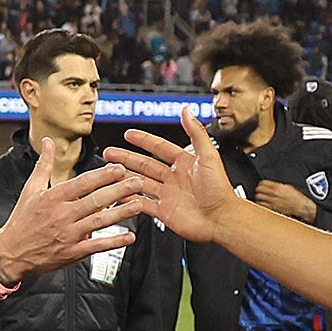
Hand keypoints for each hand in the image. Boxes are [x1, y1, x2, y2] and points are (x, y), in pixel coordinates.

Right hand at [0, 136, 153, 285]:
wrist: (10, 253)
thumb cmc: (22, 221)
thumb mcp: (30, 190)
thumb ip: (44, 164)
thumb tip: (48, 142)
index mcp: (53, 198)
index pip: (82, 183)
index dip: (102, 175)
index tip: (119, 168)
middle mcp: (62, 215)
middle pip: (95, 200)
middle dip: (119, 190)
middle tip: (137, 182)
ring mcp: (68, 235)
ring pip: (99, 221)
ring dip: (121, 213)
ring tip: (139, 204)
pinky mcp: (72, 253)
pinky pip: (96, 246)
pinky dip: (114, 242)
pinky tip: (129, 236)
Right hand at [107, 113, 238, 244]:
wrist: (221, 219)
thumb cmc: (219, 190)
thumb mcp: (208, 155)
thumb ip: (196, 132)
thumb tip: (187, 111)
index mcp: (185, 163)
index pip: (160, 147)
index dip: (144, 140)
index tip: (129, 134)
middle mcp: (174, 178)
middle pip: (145, 164)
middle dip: (126, 158)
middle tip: (110, 152)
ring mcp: (168, 195)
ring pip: (141, 183)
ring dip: (125, 177)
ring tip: (110, 172)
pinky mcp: (164, 212)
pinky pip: (143, 204)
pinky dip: (131, 199)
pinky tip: (119, 194)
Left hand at [249, 180, 318, 222]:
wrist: (301, 206)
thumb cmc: (296, 197)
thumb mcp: (288, 187)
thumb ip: (278, 186)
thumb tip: (271, 185)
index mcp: (278, 187)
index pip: (263, 183)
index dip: (260, 183)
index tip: (260, 185)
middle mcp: (275, 194)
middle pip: (259, 190)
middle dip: (258, 190)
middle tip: (258, 191)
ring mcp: (273, 201)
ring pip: (259, 197)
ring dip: (258, 196)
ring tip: (260, 197)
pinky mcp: (273, 208)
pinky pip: (262, 205)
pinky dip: (260, 203)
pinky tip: (262, 203)